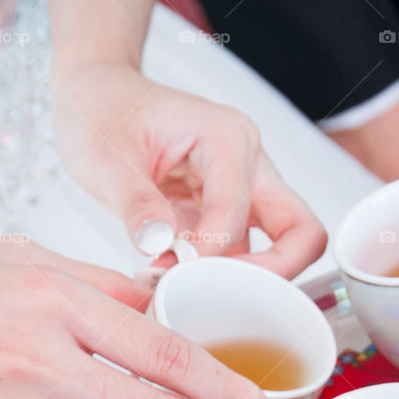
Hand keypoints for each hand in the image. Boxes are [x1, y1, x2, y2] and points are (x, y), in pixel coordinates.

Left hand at [50, 62, 326, 274]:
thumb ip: (135, 204)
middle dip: (273, 276)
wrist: (96, 98)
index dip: (210, 253)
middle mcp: (250, 163)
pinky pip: (246, 256)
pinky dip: (224, 278)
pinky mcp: (230, 216)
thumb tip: (161, 247)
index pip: (240, 211)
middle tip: (224, 300)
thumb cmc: (102, 111)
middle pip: (303, 232)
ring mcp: (246, 191)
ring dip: (247, 281)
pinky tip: (183, 284)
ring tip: (194, 293)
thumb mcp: (105, 158)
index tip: (172, 271)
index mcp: (226, 136)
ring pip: (284, 249)